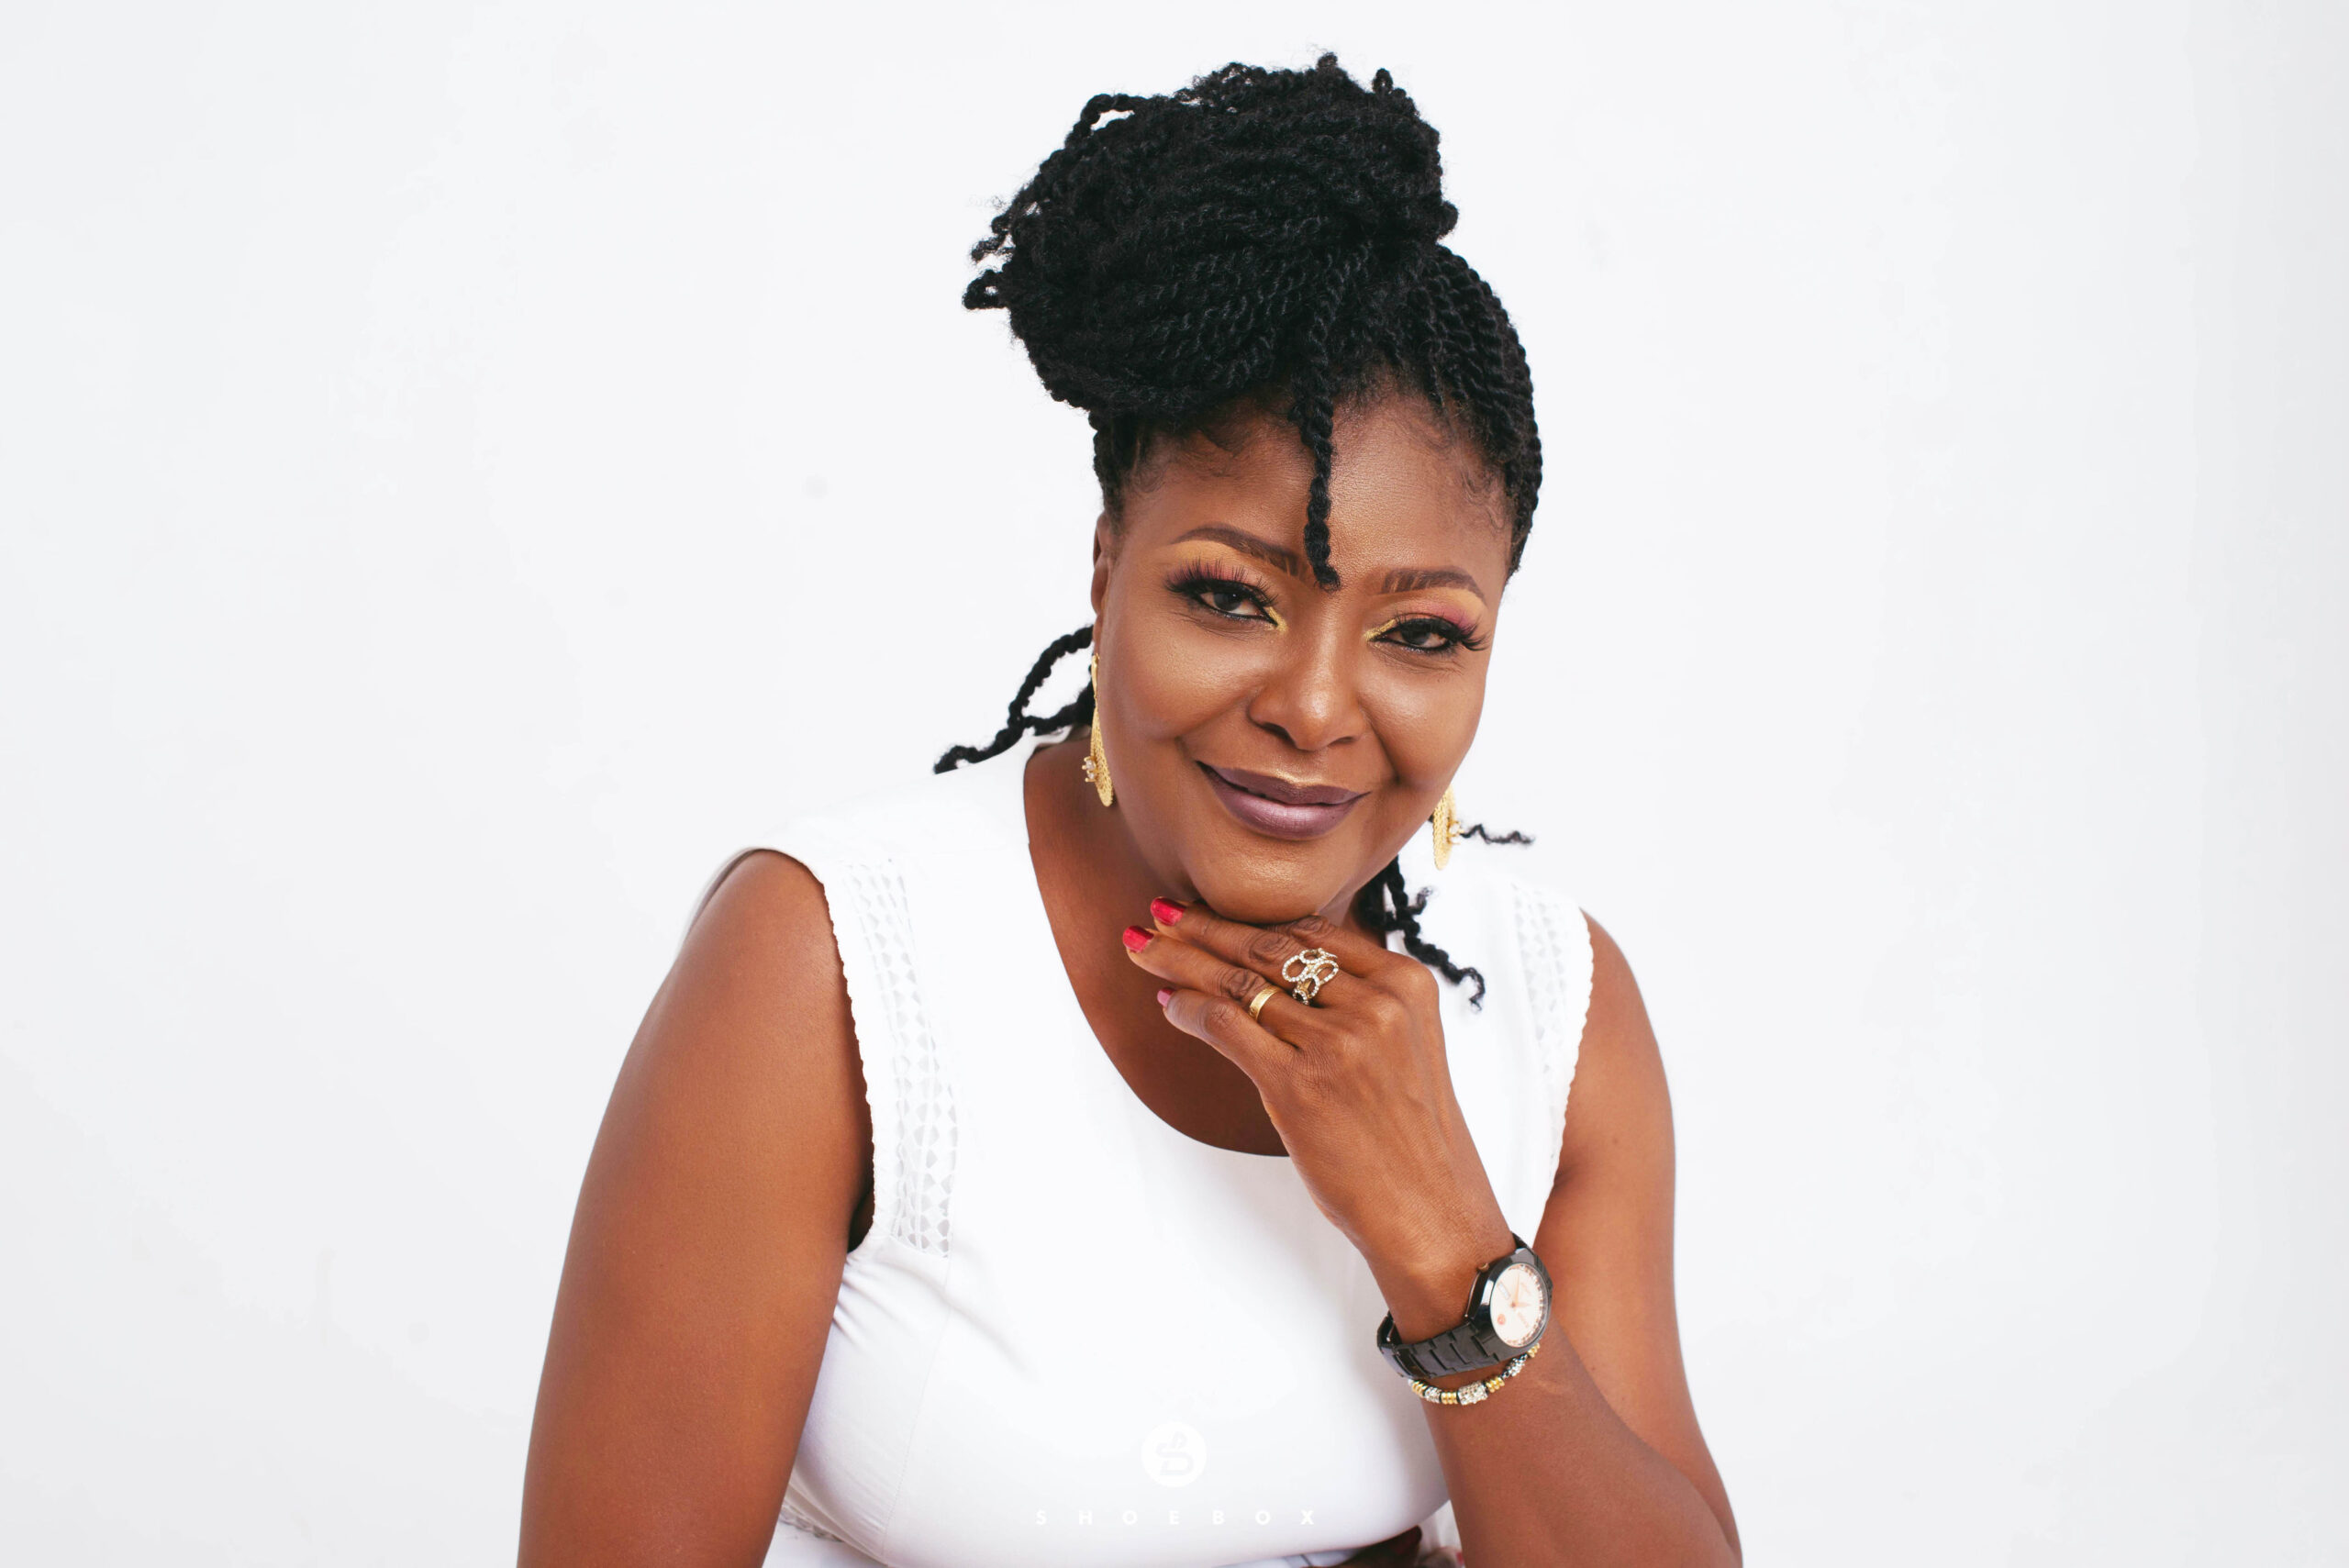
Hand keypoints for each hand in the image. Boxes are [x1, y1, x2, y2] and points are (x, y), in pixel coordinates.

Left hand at [1120, 899, 1514, 1337]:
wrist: (1431, 1211)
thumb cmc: (1410, 1139)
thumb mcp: (1406, 1046)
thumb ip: (1359, 1001)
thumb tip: (1282, 969)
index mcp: (1406, 983)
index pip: (1311, 931)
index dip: (1250, 916)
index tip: (1206, 909)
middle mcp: (1375, 1003)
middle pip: (1269, 948)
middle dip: (1203, 929)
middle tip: (1158, 914)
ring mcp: (1338, 1043)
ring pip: (1237, 982)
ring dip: (1180, 962)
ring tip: (1142, 949)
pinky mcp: (1300, 1084)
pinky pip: (1226, 1025)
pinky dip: (1187, 1009)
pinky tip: (1166, 1002)